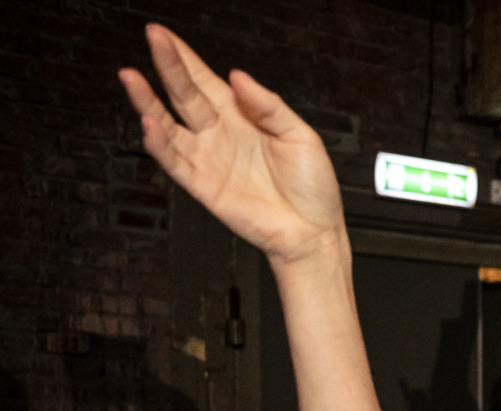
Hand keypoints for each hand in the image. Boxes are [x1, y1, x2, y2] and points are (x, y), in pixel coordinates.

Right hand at [118, 24, 344, 266]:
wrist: (313, 230)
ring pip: (169, 125)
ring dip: (148, 102)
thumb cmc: (312, 187)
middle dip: (167, 66)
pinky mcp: (203, 185)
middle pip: (184, 94)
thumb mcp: (301, 136)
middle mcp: (220, 134)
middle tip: (151, 38)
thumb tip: (240, 77)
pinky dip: (159, 144)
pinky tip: (150, 124)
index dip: (184, 57)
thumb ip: (269, 105)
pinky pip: (174, 162)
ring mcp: (209, 158)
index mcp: (242, 117)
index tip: (164, 35)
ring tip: (131, 78)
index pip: (205, 80)